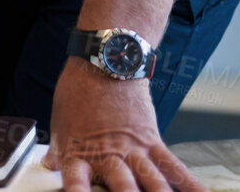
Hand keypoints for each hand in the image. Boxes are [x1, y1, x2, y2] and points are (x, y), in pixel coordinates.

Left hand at [43, 60, 205, 191]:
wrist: (105, 61)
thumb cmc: (80, 89)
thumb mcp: (61, 121)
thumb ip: (60, 150)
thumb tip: (50, 166)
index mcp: (80, 153)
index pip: (76, 183)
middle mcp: (109, 155)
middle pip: (123, 188)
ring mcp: (134, 149)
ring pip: (152, 181)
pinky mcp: (152, 141)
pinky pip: (173, 166)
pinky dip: (189, 183)